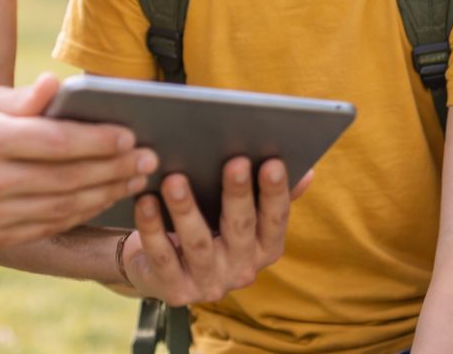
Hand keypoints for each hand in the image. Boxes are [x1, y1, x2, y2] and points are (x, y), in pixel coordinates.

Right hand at [0, 73, 155, 251]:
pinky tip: (105, 196)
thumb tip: (57, 84)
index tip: (129, 134)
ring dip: (106, 193)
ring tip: (136, 176)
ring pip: (62, 206)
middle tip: (148, 157)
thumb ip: (23, 99)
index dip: (97, 141)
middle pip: (65, 178)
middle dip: (113, 168)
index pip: (53, 142)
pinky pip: (49, 225)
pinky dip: (83, 212)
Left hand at [121, 156, 299, 305]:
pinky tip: (144, 201)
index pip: (275, 219)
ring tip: (175, 179)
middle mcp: (242, 270)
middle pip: (241, 229)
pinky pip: (162, 256)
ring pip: (198, 243)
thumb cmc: (210, 229)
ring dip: (186, 209)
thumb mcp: (242, 217)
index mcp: (265, 248)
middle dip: (237, 194)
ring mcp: (209, 284)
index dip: (275, 192)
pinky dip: (152, 228)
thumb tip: (308, 172)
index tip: (273, 162)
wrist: (164, 270)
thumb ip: (271, 196)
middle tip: (234, 161)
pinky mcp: (175, 291)